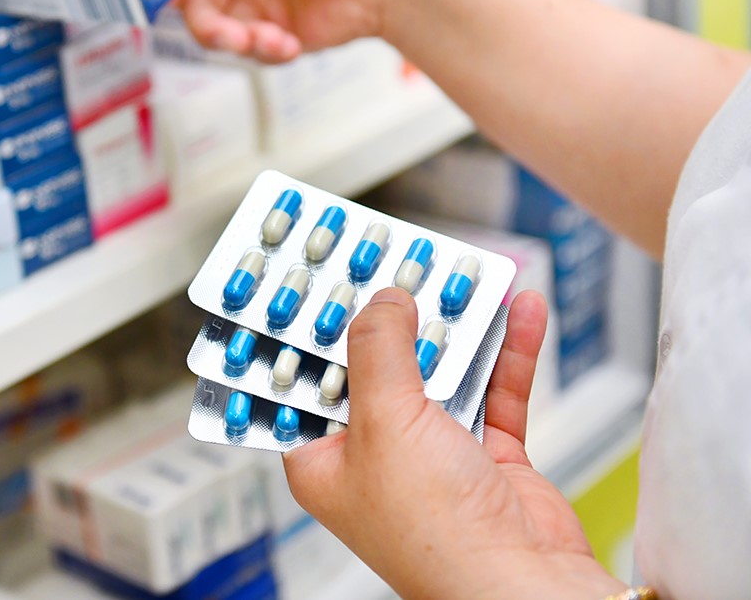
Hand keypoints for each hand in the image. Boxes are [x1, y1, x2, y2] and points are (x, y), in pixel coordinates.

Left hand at [283, 288, 626, 599]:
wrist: (527, 586)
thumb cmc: (436, 535)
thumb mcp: (385, 422)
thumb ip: (379, 350)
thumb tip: (383, 301)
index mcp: (327, 458)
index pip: (306, 380)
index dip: (312, 330)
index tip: (322, 280)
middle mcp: (376, 455)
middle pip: (377, 366)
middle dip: (393, 316)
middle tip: (399, 264)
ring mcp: (433, 455)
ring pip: (440, 372)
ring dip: (456, 327)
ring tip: (462, 277)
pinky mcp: (486, 455)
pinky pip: (495, 390)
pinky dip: (508, 352)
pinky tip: (520, 312)